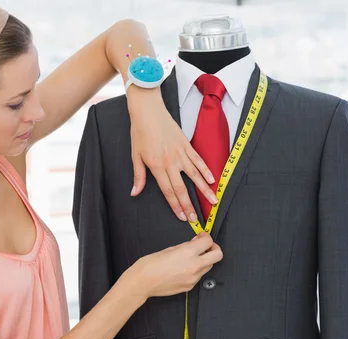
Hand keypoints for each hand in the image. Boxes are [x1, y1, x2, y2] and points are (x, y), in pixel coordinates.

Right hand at [123, 233, 222, 299]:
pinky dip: (196, 270)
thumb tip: (196, 242)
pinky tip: (185, 268)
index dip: (206, 237)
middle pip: (218, 255)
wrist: (143, 282)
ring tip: (193, 258)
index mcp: (188, 253)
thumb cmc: (151, 265)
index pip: (209, 241)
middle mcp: (194, 266)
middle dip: (214, 248)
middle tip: (206, 246)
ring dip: (205, 260)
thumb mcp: (170, 248)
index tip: (202, 237)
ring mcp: (194, 278)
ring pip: (209, 266)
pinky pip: (200, 276)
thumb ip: (187, 245)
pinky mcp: (190, 286)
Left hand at [127, 87, 217, 221]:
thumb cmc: (140, 132)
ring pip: (195, 176)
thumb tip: (134, 193)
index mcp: (156, 166)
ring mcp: (181, 153)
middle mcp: (170, 162)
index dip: (175, 206)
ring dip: (204, 190)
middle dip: (189, 205)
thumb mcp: (135, 156)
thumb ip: (138, 176)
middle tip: (196, 218)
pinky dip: (206, 170)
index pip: (168, 191)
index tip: (182, 217)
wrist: (148, 111)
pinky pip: (198, 160)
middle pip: (182, 188)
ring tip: (213, 201)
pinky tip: (212, 180)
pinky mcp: (186, 145)